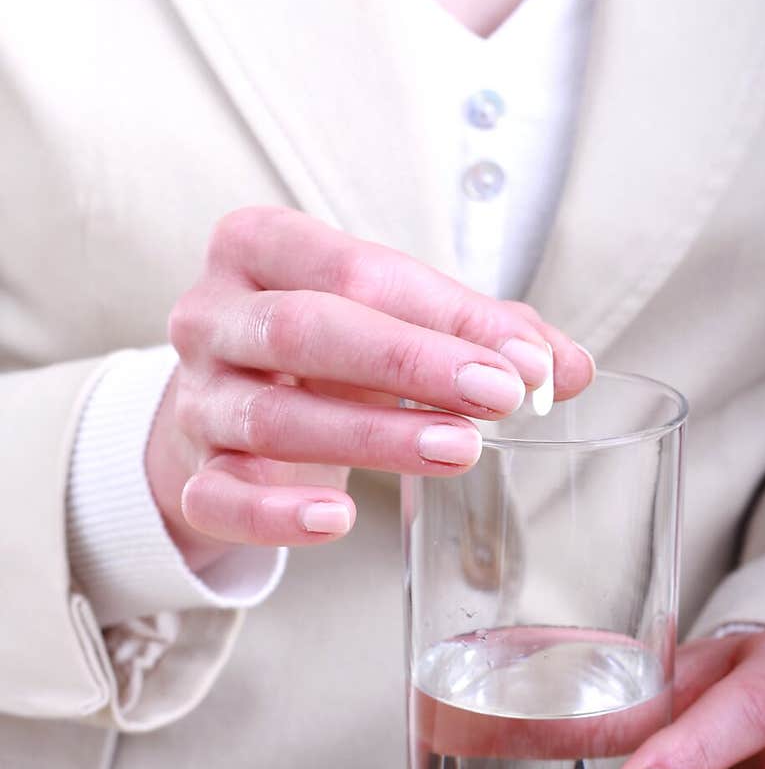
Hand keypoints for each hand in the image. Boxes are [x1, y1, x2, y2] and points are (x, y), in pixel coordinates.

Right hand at [147, 207, 592, 569]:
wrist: (218, 414)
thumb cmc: (317, 355)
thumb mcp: (386, 323)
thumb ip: (476, 335)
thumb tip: (570, 368)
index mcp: (260, 248)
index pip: (357, 270)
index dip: (447, 315)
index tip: (526, 358)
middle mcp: (212, 315)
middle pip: (306, 330)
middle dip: (409, 362)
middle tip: (498, 394)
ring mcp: (195, 399)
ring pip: (275, 417)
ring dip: (374, 436)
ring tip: (458, 450)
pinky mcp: (189, 477)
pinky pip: (224, 499)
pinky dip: (278, 515)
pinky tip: (338, 520)